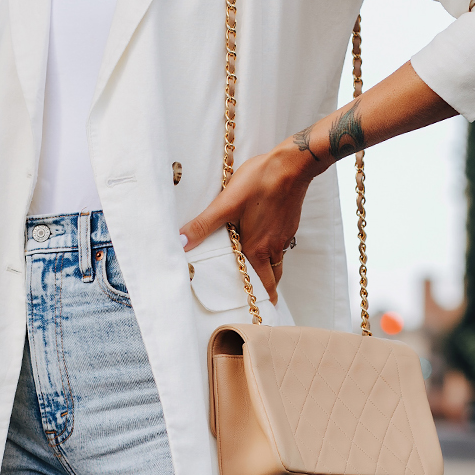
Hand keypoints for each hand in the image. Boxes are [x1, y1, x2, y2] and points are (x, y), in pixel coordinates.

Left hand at [181, 141, 315, 304]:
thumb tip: (181, 242)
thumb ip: (203, 225)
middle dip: (266, 289)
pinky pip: (282, 244)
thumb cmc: (260, 182)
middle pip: (273, 278)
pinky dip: (274, 249)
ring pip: (278, 261)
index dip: (261, 299)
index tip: (259, 309)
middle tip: (260, 296)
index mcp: (258, 249)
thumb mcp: (226, 203)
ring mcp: (285, 235)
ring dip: (270, 269)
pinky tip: (264, 239)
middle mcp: (273, 247)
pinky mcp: (290, 222)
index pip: (263, 285)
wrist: (292, 164)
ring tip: (259, 271)